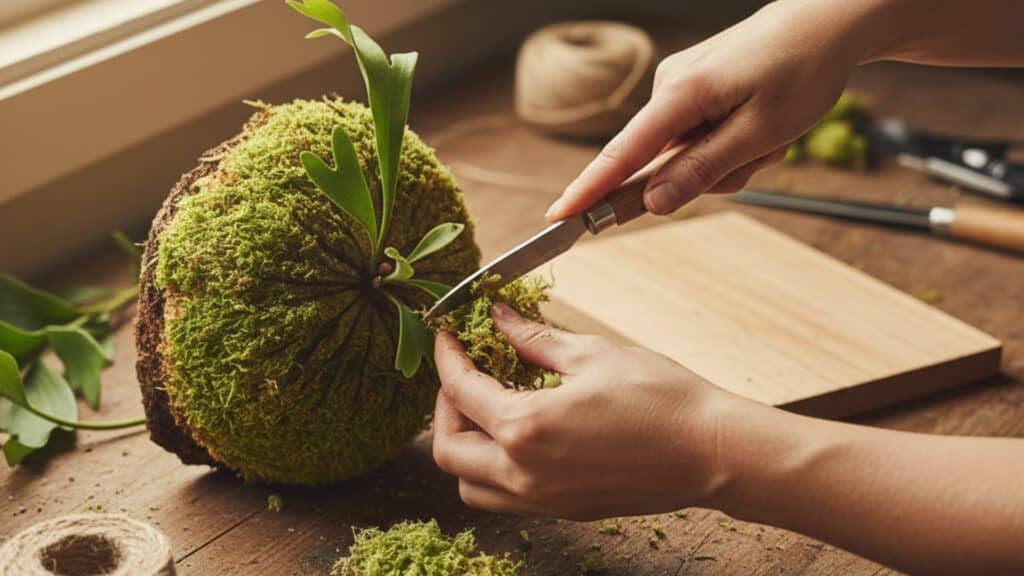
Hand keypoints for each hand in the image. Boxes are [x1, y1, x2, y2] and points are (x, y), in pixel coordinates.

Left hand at [431, 303, 734, 520]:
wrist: (712, 453)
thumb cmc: (661, 399)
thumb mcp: (591, 354)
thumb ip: (532, 339)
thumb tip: (498, 318)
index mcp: (526, 429)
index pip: (459, 391)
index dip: (446, 356)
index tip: (448, 335)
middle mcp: (524, 475)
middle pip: (447, 452)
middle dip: (444, 408)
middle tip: (464, 374)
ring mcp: (543, 500)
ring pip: (470, 485)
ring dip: (464, 446)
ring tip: (488, 408)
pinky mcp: (564, 510)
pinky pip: (505, 497)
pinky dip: (494, 467)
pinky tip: (521, 432)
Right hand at [546, 0, 865, 219]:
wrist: (827, 21)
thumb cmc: (801, 71)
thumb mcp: (759, 133)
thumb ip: (701, 170)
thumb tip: (651, 203)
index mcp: (680, 95)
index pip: (621, 154)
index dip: (588, 190)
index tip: (558, 216)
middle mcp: (670, 88)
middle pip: (664, 163)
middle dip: (711, 174)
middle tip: (763, 155)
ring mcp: (681, 87)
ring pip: (688, 154)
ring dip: (730, 159)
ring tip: (771, 135)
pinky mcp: (695, 90)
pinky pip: (700, 136)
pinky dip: (731, 143)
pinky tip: (763, 124)